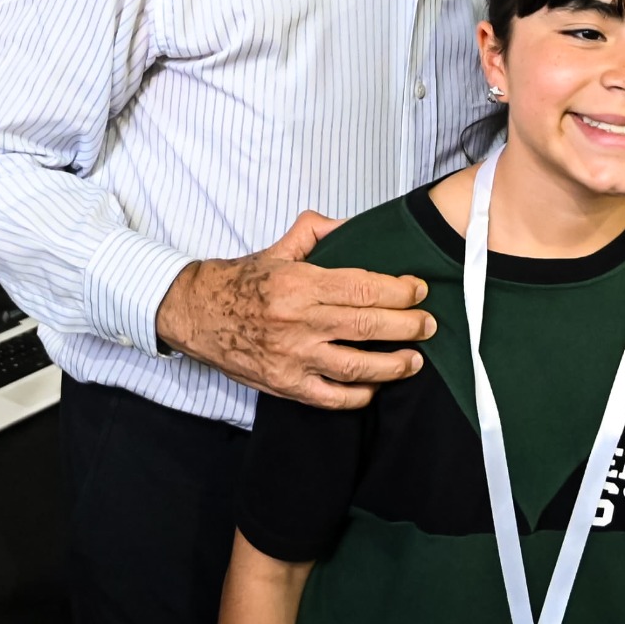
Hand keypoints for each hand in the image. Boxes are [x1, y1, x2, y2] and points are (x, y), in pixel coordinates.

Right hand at [156, 211, 435, 408]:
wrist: (195, 313)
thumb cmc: (240, 281)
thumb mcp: (278, 249)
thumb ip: (317, 232)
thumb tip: (353, 225)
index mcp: (299, 283)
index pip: (363, 288)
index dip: (399, 291)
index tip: (418, 290)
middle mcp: (298, 321)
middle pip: (367, 326)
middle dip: (407, 326)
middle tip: (429, 325)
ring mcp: (292, 357)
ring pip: (355, 366)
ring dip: (392, 365)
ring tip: (414, 361)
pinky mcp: (284, 385)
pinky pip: (331, 398)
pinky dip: (358, 395)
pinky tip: (374, 386)